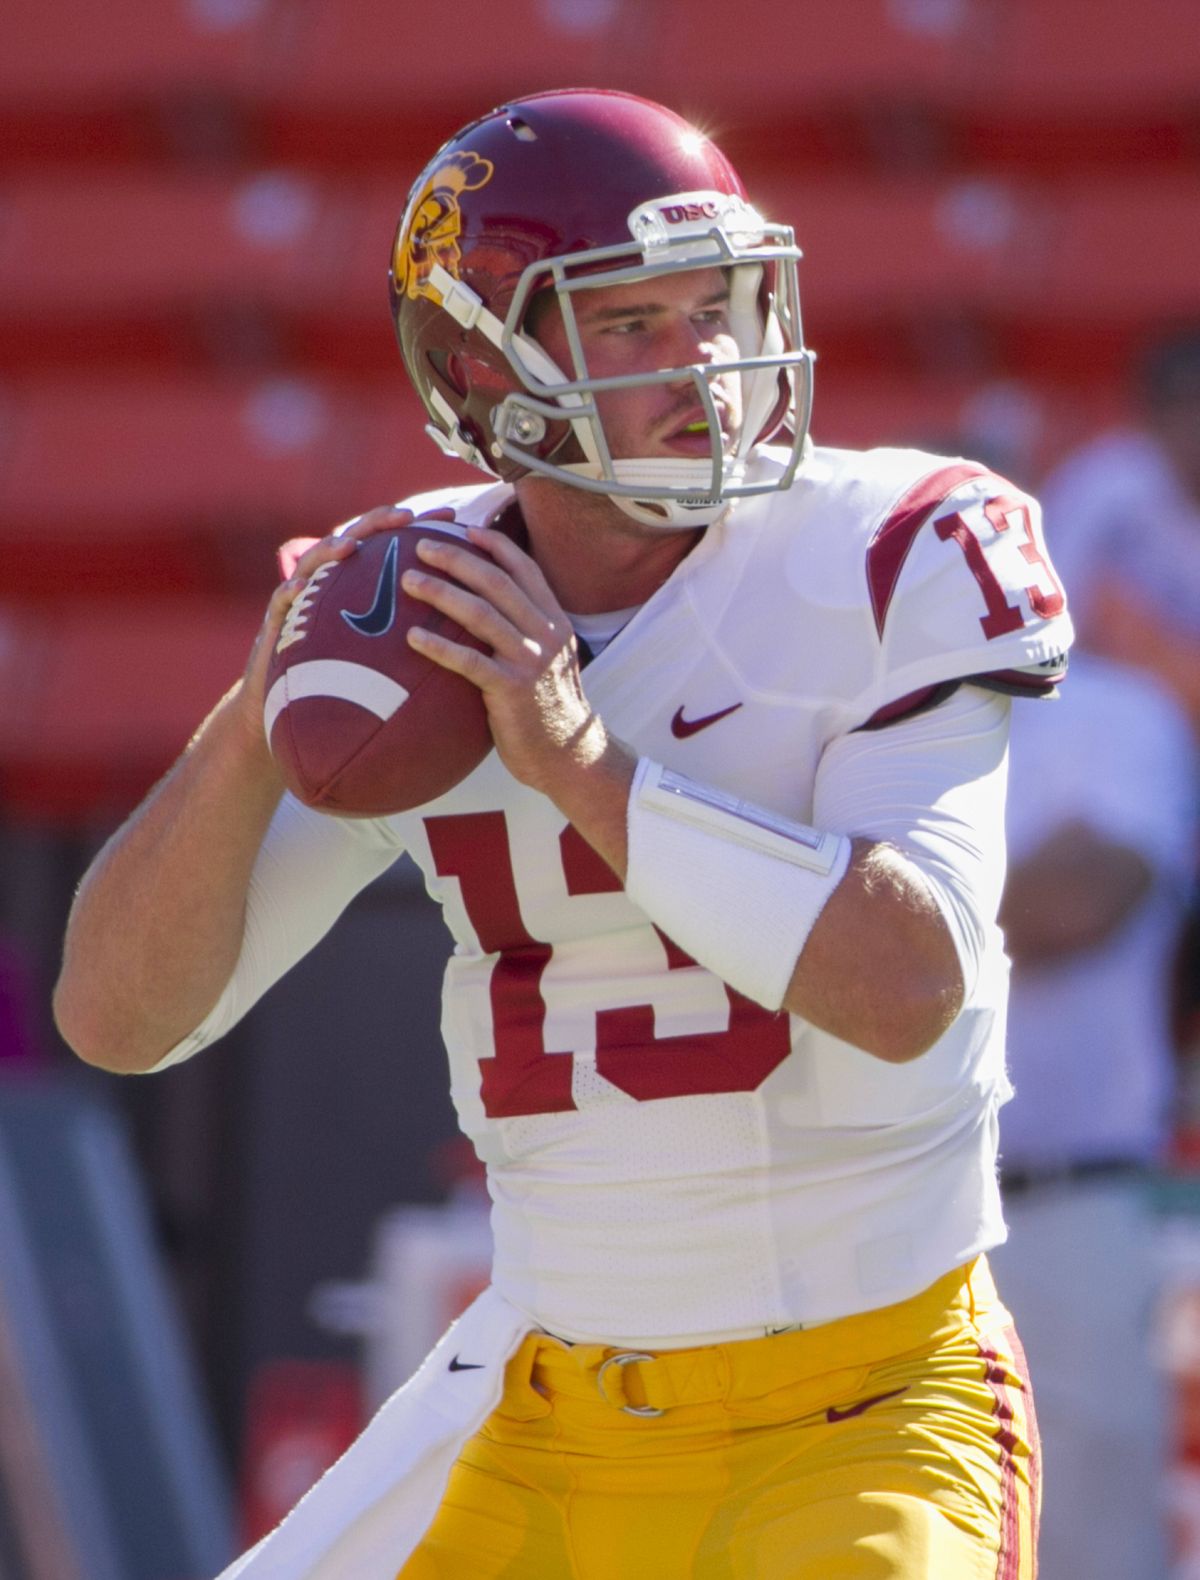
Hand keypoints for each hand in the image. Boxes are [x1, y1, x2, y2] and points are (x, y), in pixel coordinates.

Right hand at [236, 505, 456, 751]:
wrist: (293, 713)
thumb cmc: (348, 686)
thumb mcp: (391, 658)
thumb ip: (421, 635)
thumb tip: (479, 634)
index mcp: (362, 587)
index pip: (392, 548)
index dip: (421, 530)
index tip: (454, 520)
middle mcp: (332, 584)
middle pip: (354, 541)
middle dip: (379, 523)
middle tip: (408, 516)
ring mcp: (302, 601)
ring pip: (313, 563)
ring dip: (329, 549)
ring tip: (350, 545)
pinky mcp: (276, 624)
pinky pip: (280, 605)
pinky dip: (287, 594)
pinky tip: (298, 589)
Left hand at [399, 525, 603, 795]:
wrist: (569, 756)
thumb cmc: (548, 708)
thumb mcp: (549, 660)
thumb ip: (527, 631)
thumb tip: (488, 606)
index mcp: (555, 621)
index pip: (525, 570)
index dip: (495, 546)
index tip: (465, 529)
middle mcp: (546, 634)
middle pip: (497, 583)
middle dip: (457, 559)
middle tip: (421, 546)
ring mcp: (529, 662)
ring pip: (481, 614)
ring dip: (441, 593)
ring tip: (408, 581)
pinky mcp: (511, 691)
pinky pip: (469, 662)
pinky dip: (439, 647)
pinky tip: (413, 637)